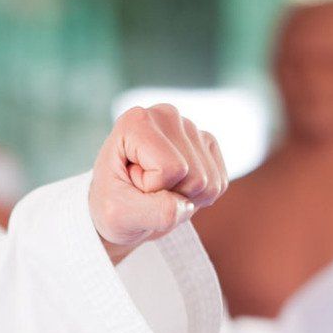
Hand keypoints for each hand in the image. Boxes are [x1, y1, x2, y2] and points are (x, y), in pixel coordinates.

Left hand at [90, 104, 227, 263]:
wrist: (122, 210)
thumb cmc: (112, 208)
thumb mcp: (118, 216)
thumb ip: (153, 212)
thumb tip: (187, 205)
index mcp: (136, 121)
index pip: (169, 169)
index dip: (151, 188)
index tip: (130, 183)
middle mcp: (166, 115)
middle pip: (194, 177)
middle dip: (170, 194)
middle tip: (144, 190)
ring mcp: (190, 127)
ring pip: (209, 183)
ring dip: (184, 197)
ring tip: (158, 189)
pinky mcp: (207, 144)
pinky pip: (220, 184)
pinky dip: (199, 197)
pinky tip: (175, 188)